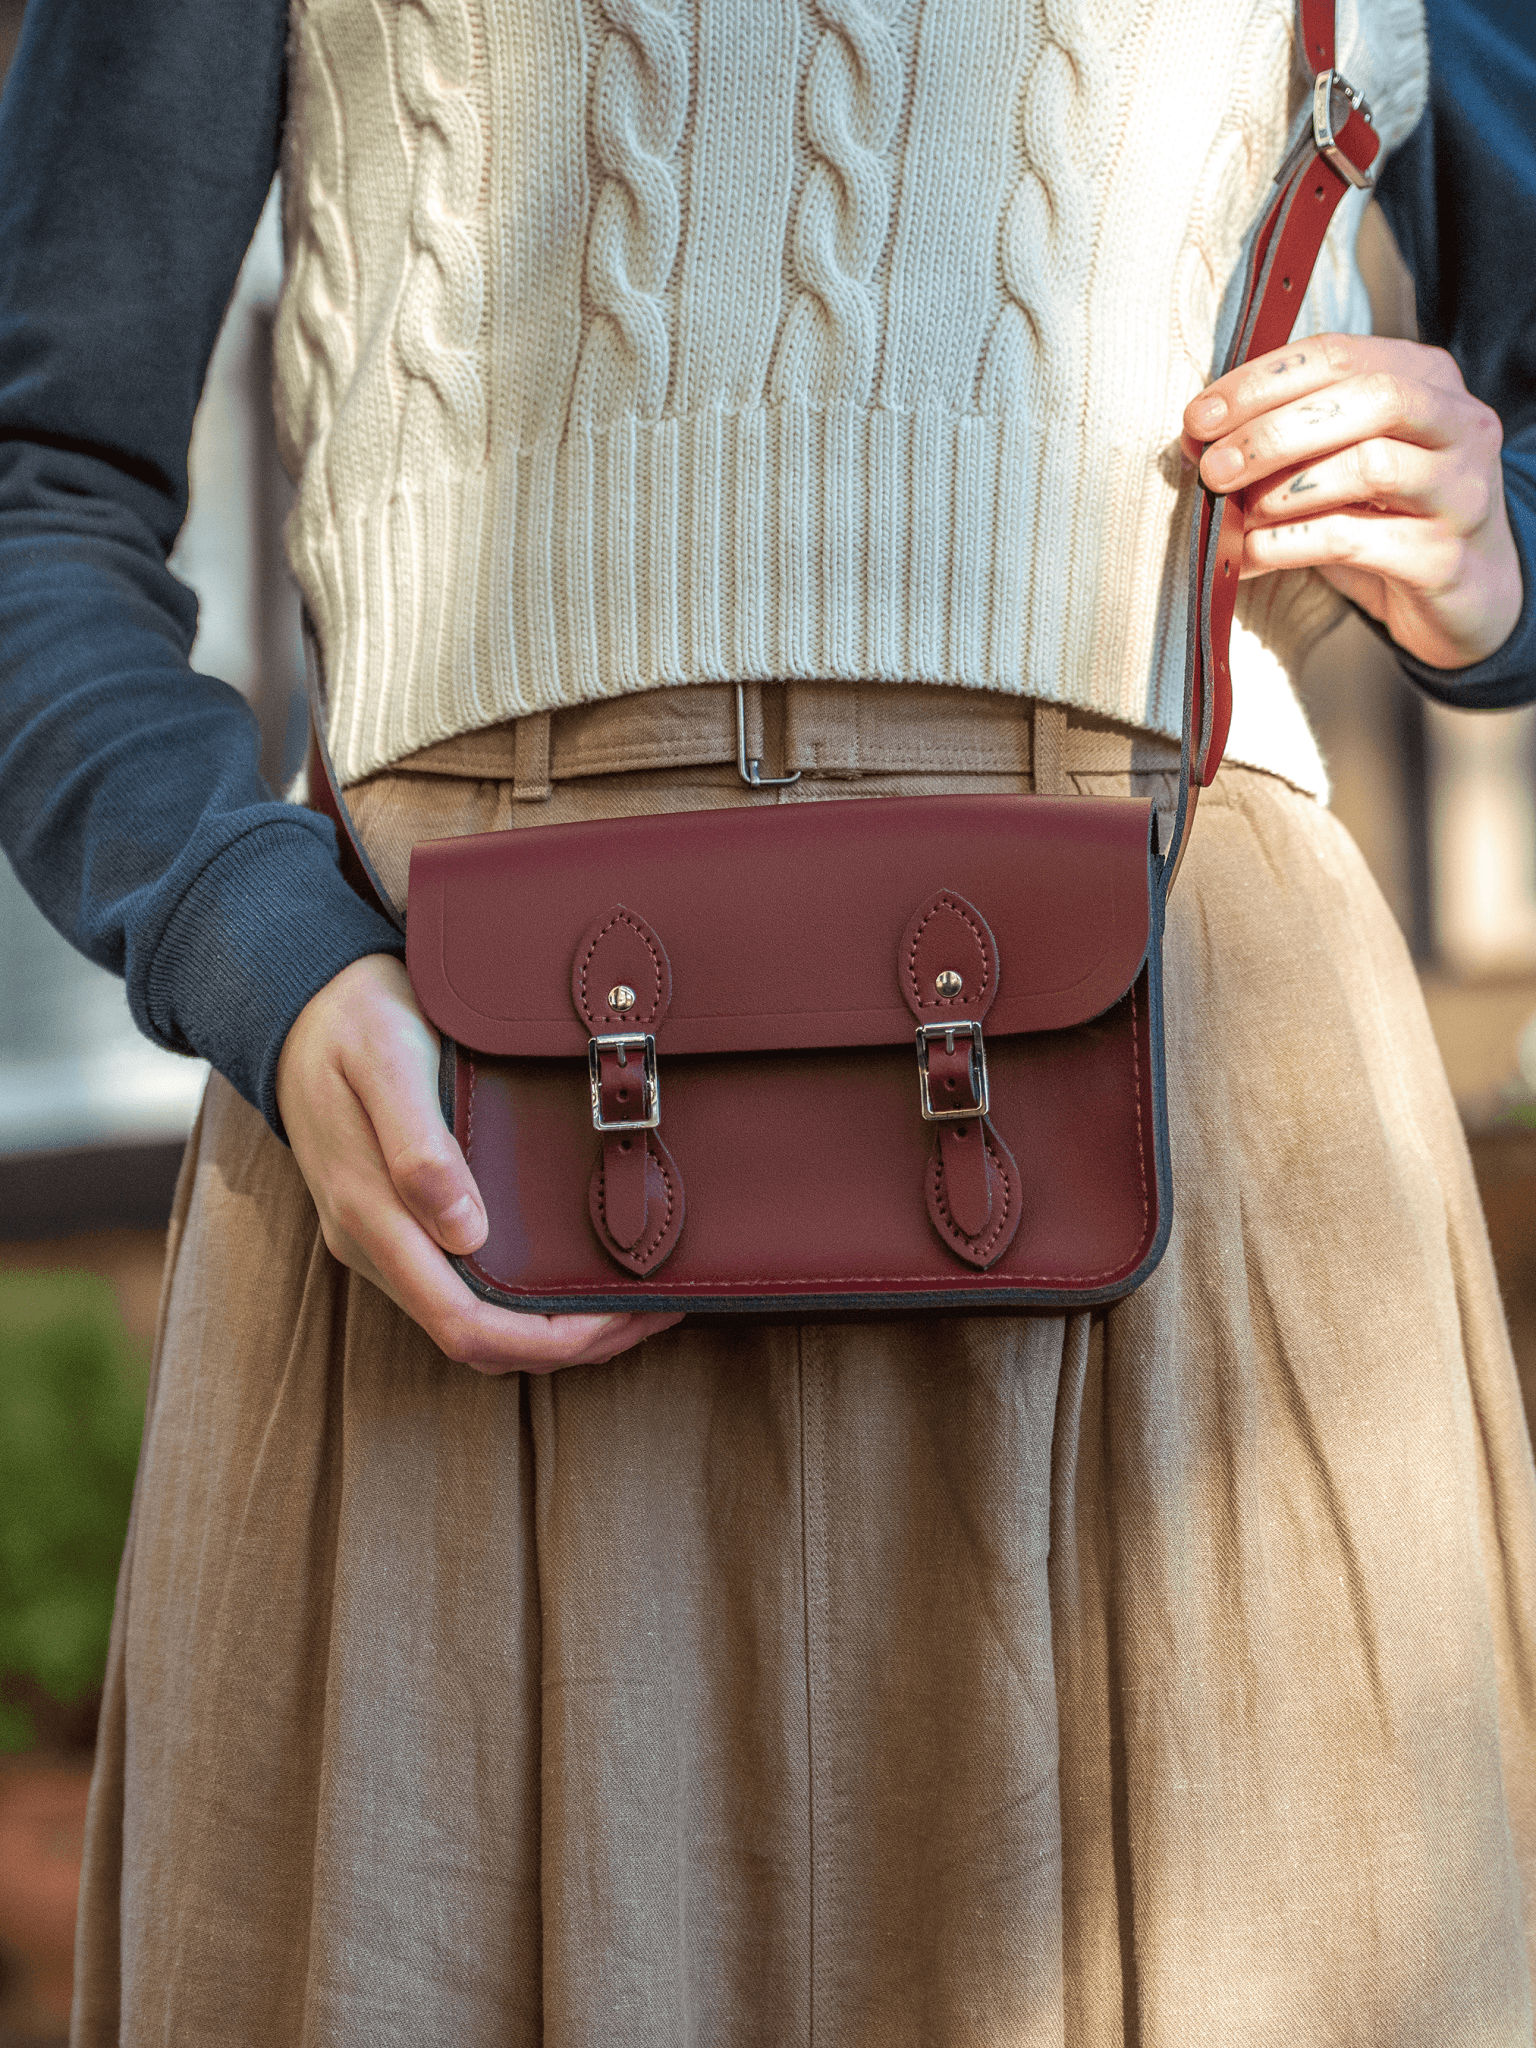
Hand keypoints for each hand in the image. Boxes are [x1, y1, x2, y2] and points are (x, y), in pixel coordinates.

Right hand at [275, 954, 682, 1372]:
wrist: (300, 1001)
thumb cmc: (352, 1020)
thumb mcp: (386, 1061)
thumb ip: (419, 1148)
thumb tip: (467, 1233)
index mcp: (372, 1217)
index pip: (464, 1325)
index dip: (548, 1340)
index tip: (621, 1317)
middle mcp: (376, 1245)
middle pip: (477, 1340)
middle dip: (569, 1342)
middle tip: (652, 1310)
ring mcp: (385, 1238)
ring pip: (472, 1320)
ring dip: (551, 1327)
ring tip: (629, 1298)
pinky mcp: (398, 1222)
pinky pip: (464, 1286)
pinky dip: (525, 1298)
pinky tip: (570, 1270)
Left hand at [1181, 334, 1521, 670]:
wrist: (1467, 595)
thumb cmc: (1387, 517)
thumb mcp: (1341, 462)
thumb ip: (1286, 439)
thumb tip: (1198, 438)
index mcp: (1428, 380)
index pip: (1338, 354)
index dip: (1260, 382)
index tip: (1199, 418)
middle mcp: (1458, 425)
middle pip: (1366, 399)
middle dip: (1272, 432)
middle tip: (1212, 468)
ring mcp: (1461, 491)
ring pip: (1370, 466)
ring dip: (1284, 488)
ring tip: (1236, 513)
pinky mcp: (1444, 558)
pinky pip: (1356, 540)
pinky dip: (1289, 545)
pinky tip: (1250, 556)